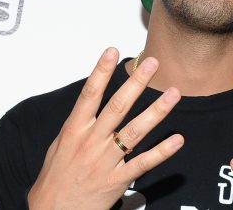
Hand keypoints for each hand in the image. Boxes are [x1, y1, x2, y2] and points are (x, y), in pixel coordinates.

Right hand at [27, 48, 183, 209]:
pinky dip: (161, 151)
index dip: (102, 71)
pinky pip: (143, 164)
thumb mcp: (60, 144)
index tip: (113, 51)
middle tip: (151, 63)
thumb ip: (79, 125)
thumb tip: (91, 105)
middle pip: (117, 106)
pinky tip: (177, 139)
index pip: (90, 94)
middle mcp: (91, 142)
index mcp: (74, 129)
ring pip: (135, 131)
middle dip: (136, 83)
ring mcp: (105, 161)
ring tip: (173, 93)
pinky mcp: (117, 181)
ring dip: (156, 111)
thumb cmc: (54, 177)